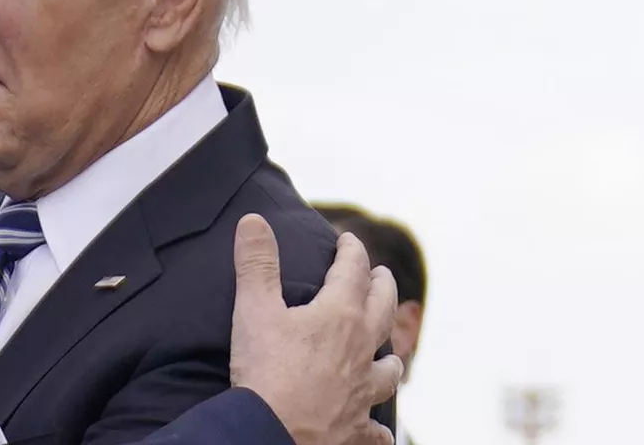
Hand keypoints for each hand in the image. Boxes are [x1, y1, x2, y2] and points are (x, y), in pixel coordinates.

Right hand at [229, 214, 403, 444]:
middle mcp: (361, 349)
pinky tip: (380, 431)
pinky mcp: (356, 428)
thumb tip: (254, 221)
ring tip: (388, 351)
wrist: (271, 432)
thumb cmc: (265, 371)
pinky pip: (376, 430)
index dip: (351, 250)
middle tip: (381, 276)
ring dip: (390, 356)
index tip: (347, 239)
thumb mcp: (253, 309)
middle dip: (383, 287)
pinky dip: (378, 429)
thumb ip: (256, 263)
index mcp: (340, 316)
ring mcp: (363, 390)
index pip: (354, 270)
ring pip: (390, 369)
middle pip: (383, 310)